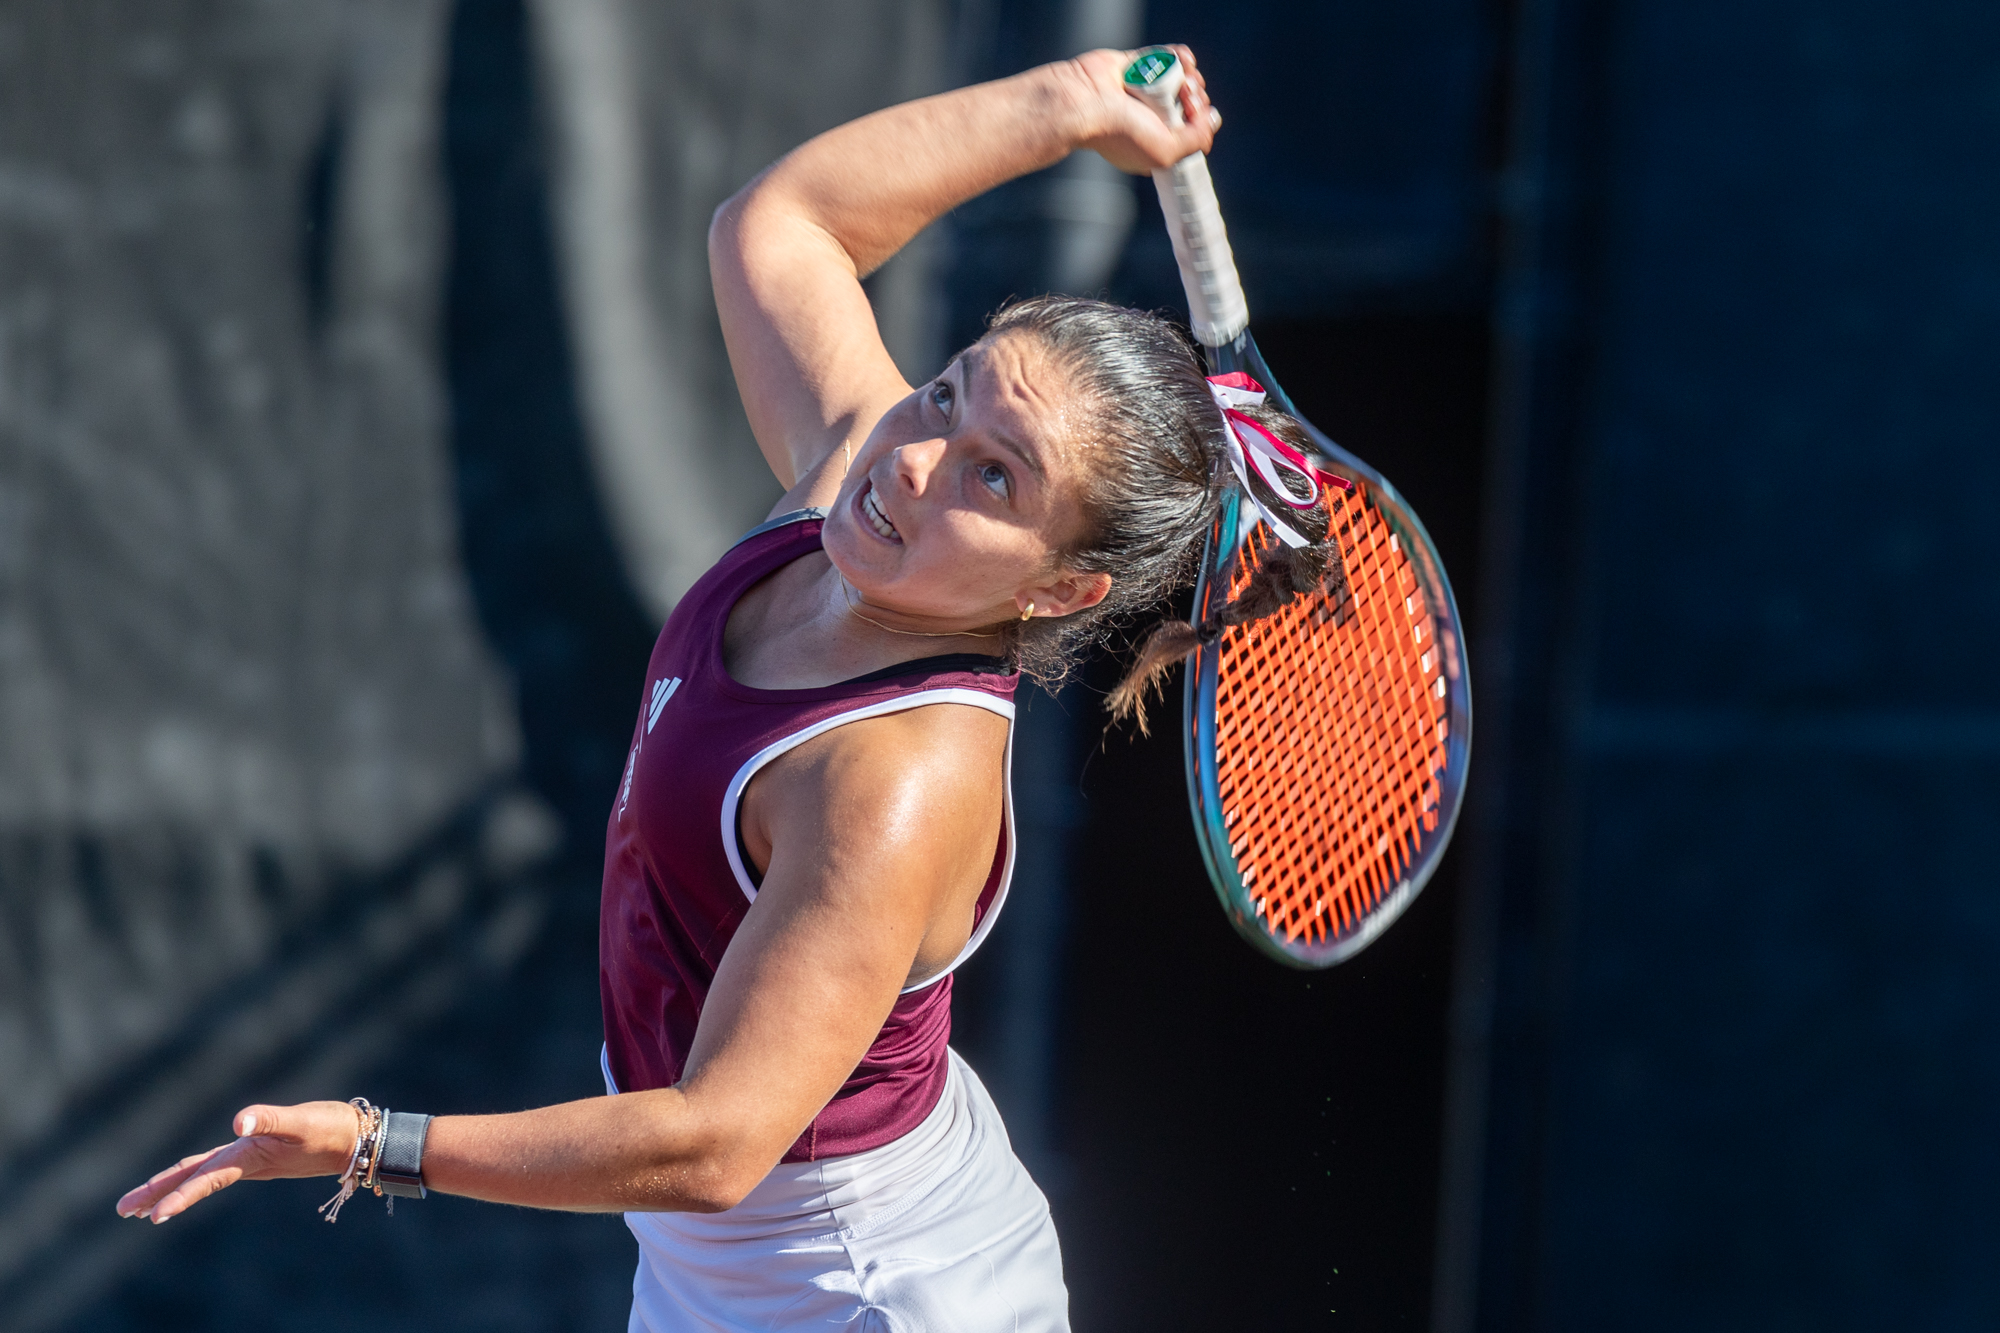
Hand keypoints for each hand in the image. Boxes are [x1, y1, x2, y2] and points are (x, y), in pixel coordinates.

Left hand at [115, 1100, 363, 1223]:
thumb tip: (240, 1122)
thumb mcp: (302, 1121)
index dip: (177, 1196)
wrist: (360, 1140)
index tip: (149, 1217)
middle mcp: (246, 1163)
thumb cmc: (333, 1129)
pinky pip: (218, 1167)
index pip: (204, 1179)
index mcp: (250, 1158)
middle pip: (193, 1180)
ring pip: (202, 1175)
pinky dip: (196, 1176)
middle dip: (158, 1195)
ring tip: (143, 1205)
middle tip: (123, 1211)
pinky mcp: (261, 1154)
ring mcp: (252, 1160)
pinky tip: (195, 1177)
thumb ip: (272, 1119)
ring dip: (171, 1188)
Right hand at [1059, 45, 1219, 174]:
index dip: (1200, 121)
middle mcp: (1150, 118)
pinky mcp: (1137, 66)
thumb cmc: (1120, 133)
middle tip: (1187, 97)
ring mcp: (1143, 91)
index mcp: (1155, 142)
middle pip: (1189, 104)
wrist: (1086, 102)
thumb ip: (1196, 139)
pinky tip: (1184, 60)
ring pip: (1181, 79)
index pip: (1190, 130)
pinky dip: (1179, 56)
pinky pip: (1165, 57)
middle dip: (1197, 97)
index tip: (1195, 116)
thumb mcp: (1166, 152)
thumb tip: (1214, 119)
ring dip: (1191, 75)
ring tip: (1185, 78)